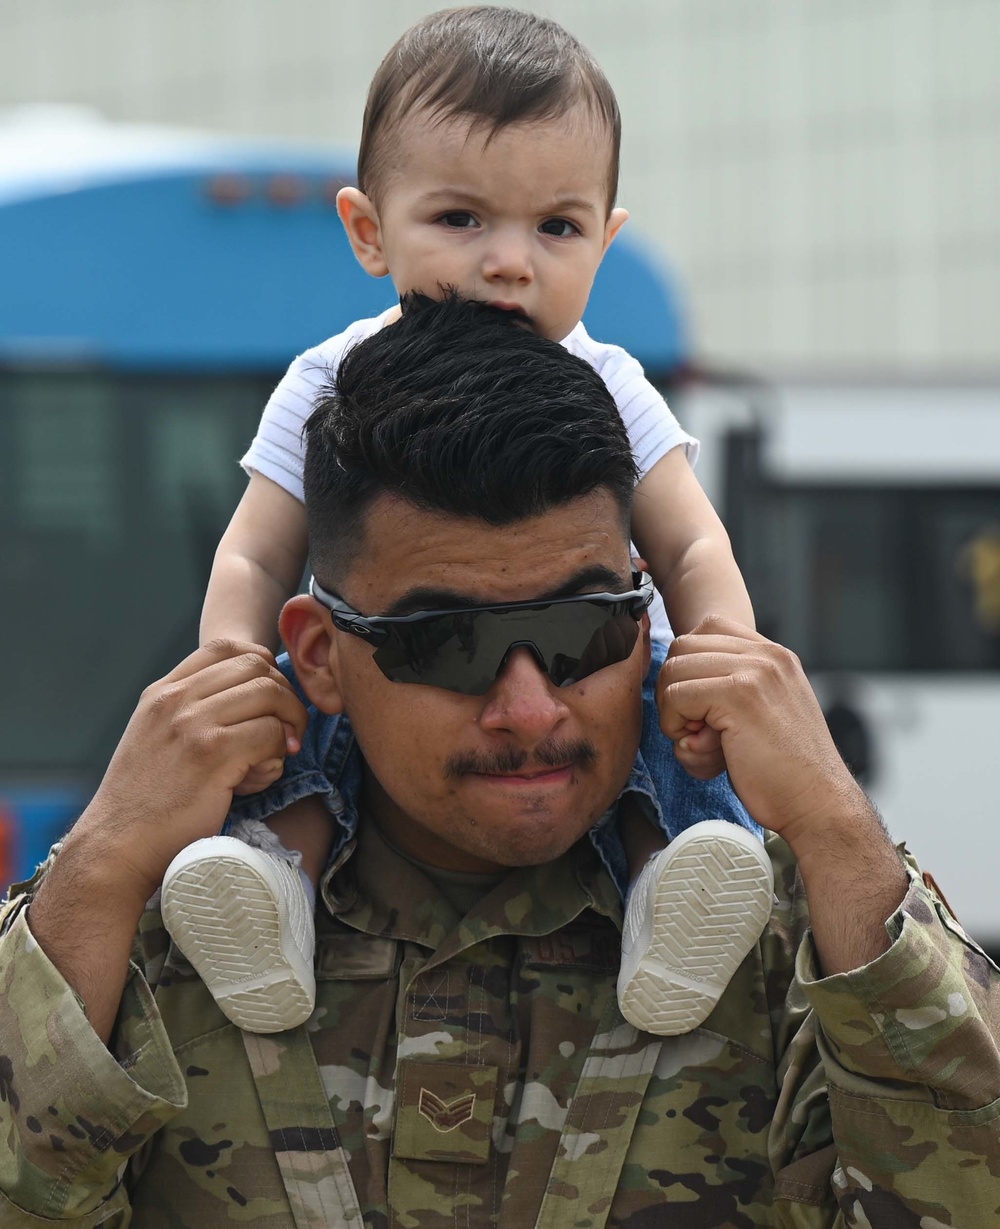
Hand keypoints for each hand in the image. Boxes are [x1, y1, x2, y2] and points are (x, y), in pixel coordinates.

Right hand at [73, 640, 308, 901]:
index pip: (226, 646)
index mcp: (163, 692)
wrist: (118, 847)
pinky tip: (258, 778)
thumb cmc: (146, 803)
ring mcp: (192, 724)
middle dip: (284, 696)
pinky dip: (277, 754)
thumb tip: (253, 698)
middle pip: (257, 665)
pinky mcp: (212, 754)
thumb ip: (192, 713)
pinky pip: (270, 733)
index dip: (262, 666)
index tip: (268, 702)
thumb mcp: (157, 739)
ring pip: (270, 694)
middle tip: (284, 732)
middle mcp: (176, 699)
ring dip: (286, 725)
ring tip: (272, 756)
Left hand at [655, 617, 862, 845]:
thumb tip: (675, 682)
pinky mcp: (740, 694)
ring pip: (674, 669)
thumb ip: (732, 687)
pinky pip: (677, 695)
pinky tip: (702, 749)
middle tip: (694, 729)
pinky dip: (675, 725)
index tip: (702, 709)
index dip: (689, 670)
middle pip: (682, 647)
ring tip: (700, 741)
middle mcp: (766, 654)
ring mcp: (755, 671)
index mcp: (773, 655)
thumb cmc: (783, 770)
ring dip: (672, 711)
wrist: (817, 803)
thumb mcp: (764, 713)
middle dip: (674, 689)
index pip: (707, 629)